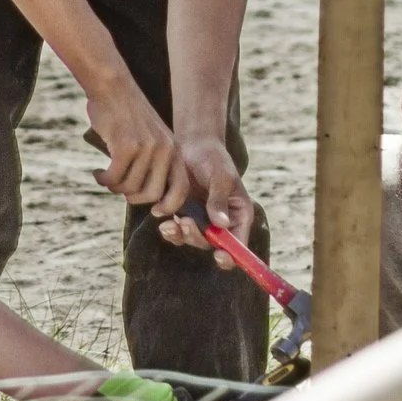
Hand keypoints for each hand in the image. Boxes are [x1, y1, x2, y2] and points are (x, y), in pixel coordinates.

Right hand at [85, 78, 187, 210]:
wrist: (113, 86)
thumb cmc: (128, 115)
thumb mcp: (152, 137)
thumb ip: (156, 162)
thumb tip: (149, 196)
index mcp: (175, 150)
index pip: (181, 190)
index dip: (168, 206)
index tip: (153, 211)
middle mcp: (165, 150)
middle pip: (152, 195)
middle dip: (133, 198)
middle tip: (120, 190)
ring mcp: (147, 149)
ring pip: (130, 188)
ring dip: (114, 187)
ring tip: (105, 177)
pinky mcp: (126, 147)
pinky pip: (114, 178)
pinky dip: (103, 179)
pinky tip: (98, 173)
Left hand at [156, 138, 253, 261]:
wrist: (192, 144)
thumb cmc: (213, 157)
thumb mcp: (220, 176)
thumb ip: (219, 200)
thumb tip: (222, 224)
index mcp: (240, 215)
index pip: (240, 245)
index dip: (232, 256)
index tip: (219, 254)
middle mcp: (223, 223)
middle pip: (213, 246)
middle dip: (197, 238)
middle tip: (185, 222)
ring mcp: (203, 221)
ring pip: (193, 240)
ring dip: (181, 235)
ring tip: (170, 223)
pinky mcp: (185, 216)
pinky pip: (178, 232)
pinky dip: (170, 229)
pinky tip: (162, 216)